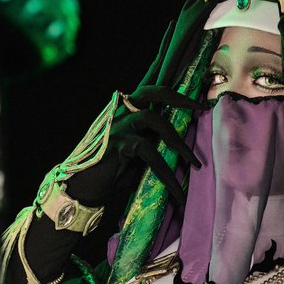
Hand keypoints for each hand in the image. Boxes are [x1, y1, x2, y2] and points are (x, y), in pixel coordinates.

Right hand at [112, 86, 203, 204]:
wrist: (82, 191)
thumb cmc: (110, 175)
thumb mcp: (135, 156)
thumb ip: (151, 143)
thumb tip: (178, 144)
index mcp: (125, 114)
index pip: (149, 93)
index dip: (174, 92)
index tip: (199, 101)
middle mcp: (119, 114)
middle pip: (151, 92)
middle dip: (179, 98)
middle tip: (200, 109)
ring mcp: (117, 127)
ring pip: (153, 119)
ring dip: (177, 140)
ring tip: (194, 162)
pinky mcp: (117, 144)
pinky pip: (149, 152)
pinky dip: (167, 172)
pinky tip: (176, 190)